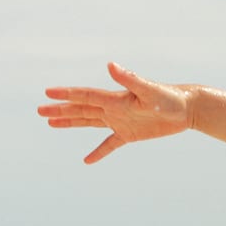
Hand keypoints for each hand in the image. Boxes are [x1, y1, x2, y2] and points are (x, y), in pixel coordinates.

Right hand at [37, 62, 190, 163]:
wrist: (186, 108)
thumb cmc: (169, 98)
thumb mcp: (148, 90)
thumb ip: (129, 79)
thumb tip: (110, 65)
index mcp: (114, 98)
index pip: (85, 95)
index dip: (66, 94)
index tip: (47, 92)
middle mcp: (113, 108)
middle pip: (81, 109)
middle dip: (60, 109)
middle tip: (39, 110)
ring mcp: (119, 121)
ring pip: (88, 122)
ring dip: (70, 122)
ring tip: (51, 123)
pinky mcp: (129, 134)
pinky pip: (109, 144)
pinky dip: (99, 152)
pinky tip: (87, 161)